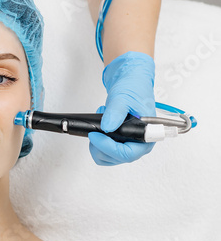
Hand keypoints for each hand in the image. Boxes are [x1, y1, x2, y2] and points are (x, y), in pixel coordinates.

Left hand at [88, 51, 155, 165]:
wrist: (130, 82)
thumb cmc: (134, 88)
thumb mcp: (122, 98)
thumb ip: (115, 113)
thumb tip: (107, 127)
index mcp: (146, 135)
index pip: (128, 153)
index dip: (108, 147)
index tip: (94, 136)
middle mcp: (139, 143)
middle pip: (116, 157)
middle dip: (100, 145)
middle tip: (94, 130)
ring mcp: (128, 143)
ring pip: (108, 157)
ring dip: (98, 143)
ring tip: (100, 124)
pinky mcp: (119, 142)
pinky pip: (104, 151)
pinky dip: (97, 141)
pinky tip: (100, 128)